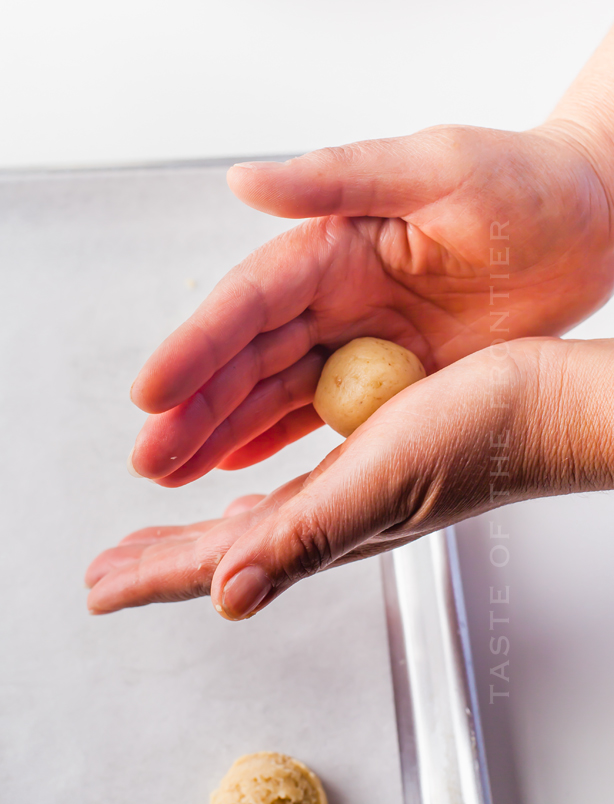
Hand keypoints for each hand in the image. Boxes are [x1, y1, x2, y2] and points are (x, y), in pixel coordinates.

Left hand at [86, 337, 613, 616]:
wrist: (540, 407)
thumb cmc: (479, 440)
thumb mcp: (380, 486)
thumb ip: (305, 542)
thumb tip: (228, 596)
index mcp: (323, 528)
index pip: (217, 563)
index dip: (153, 576)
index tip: (100, 589)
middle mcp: (331, 519)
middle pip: (224, 552)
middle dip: (162, 562)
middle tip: (108, 574)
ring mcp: (350, 494)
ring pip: (252, 523)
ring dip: (198, 537)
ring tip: (159, 542)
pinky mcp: (367, 461)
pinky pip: (290, 490)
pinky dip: (252, 498)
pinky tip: (249, 495)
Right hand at [126, 124, 613, 484]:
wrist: (590, 222)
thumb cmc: (523, 182)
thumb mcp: (433, 168)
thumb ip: (338, 176)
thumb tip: (248, 181)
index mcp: (332, 245)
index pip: (247, 303)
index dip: (195, 348)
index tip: (152, 391)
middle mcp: (333, 296)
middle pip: (246, 359)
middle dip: (194, 409)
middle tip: (150, 455)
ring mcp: (357, 340)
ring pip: (272, 393)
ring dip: (221, 432)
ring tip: (174, 470)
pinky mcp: (388, 376)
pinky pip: (317, 412)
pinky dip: (274, 438)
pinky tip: (238, 462)